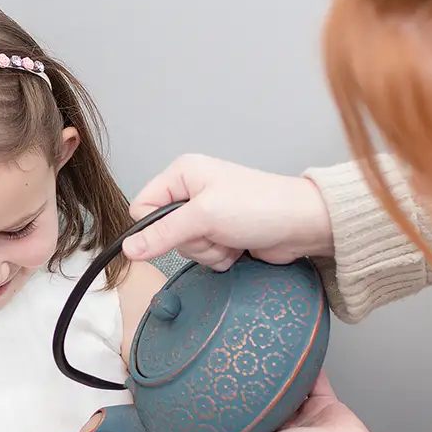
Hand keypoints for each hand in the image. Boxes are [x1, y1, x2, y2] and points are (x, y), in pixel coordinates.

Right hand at [124, 155, 333, 268]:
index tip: (183, 228)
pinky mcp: (221, 235)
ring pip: (184, 248)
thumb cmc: (260, 206)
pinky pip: (204, 257)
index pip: (142, 206)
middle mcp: (192, 191)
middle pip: (164, 232)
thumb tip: (128, 248)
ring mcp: (208, 215)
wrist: (302, 225)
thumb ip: (162, 234)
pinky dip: (220, 258)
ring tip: (231, 239)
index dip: (155, 226)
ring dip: (208, 252)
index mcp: (182, 174)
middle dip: (191, 241)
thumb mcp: (204, 217)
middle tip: (216, 231)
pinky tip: (237, 248)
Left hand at [162, 373, 410, 431]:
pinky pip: (310, 376)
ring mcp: (302, 416)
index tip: (200, 397)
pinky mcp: (322, 400)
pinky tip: (287, 344)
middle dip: (242, 390)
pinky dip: (302, 362)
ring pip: (282, 390)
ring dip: (271, 375)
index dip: (218, 419)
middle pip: (257, 409)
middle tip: (224, 363)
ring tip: (252, 351)